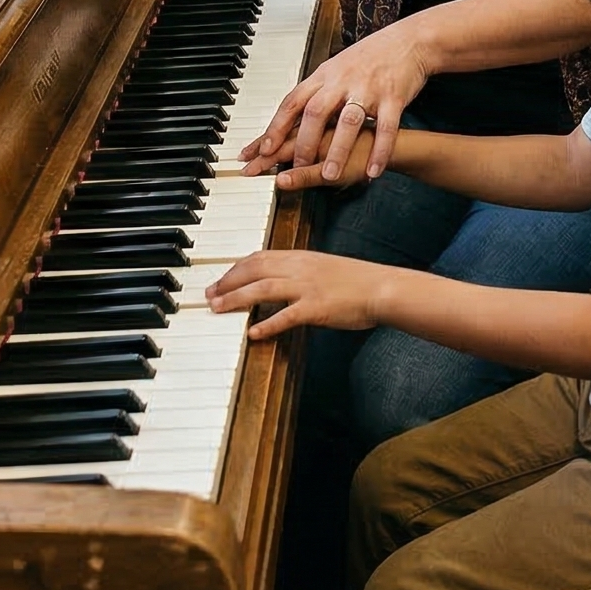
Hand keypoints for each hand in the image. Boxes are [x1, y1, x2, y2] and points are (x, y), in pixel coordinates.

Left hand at [204, 250, 392, 341]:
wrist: (382, 288)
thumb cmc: (356, 281)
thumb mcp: (323, 268)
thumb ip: (299, 272)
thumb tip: (277, 282)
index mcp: (301, 257)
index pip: (259, 257)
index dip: (235, 268)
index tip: (220, 279)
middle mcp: (300, 268)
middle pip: (254, 269)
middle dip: (227, 281)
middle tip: (209, 295)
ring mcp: (308, 287)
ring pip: (262, 288)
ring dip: (236, 298)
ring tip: (217, 308)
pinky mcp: (317, 308)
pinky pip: (286, 315)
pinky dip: (267, 323)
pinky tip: (253, 332)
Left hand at [239, 23, 432, 179]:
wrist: (409, 41)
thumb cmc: (370, 57)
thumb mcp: (336, 68)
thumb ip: (315, 91)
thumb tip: (290, 113)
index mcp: (325, 75)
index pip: (293, 101)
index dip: (277, 126)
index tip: (263, 149)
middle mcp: (343, 81)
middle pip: (316, 112)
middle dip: (305, 142)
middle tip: (297, 166)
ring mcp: (368, 89)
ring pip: (349, 121)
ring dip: (338, 150)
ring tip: (330, 176)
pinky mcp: (393, 97)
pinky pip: (385, 127)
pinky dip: (379, 151)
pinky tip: (373, 171)